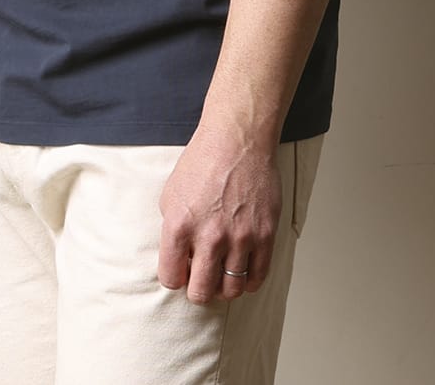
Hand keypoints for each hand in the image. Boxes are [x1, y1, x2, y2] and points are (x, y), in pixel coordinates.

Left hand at [157, 128, 281, 303]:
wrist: (237, 141)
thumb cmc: (202, 163)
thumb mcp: (170, 195)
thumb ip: (172, 232)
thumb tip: (179, 261)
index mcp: (179, 226)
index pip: (170, 278)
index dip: (174, 278)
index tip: (180, 272)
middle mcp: (209, 236)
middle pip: (201, 292)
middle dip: (198, 290)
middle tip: (200, 279)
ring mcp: (240, 237)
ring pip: (231, 290)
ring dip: (224, 287)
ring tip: (221, 274)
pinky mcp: (265, 235)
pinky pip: (257, 277)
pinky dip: (248, 281)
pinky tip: (242, 270)